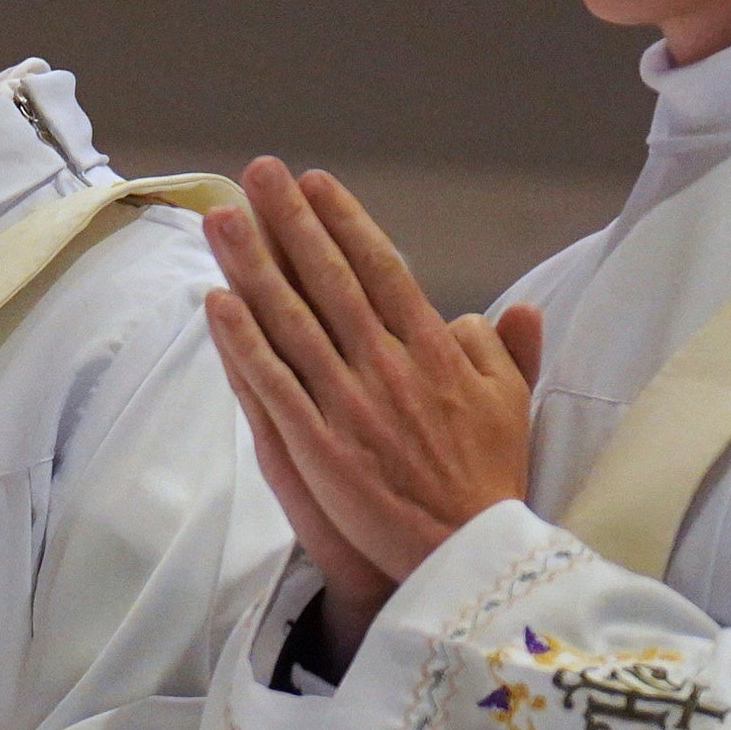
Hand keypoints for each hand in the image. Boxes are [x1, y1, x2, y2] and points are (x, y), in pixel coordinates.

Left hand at [199, 157, 542, 642]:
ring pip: (292, 322)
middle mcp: (387, 367)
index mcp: (434, 352)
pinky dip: (243, 343)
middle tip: (258, 173)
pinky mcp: (317, 447)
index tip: (315, 184)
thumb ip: (508, 352)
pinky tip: (216, 304)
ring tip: (222, 219)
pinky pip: (271, 385)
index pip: (382, 270)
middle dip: (291, 222)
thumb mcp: (514, 407)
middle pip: (329, 280)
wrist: (466, 555)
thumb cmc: (488, 483)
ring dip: (253, 267)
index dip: (345, 223)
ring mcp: (349, 405)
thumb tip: (511, 308)